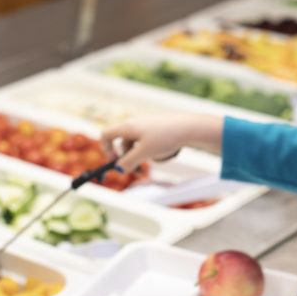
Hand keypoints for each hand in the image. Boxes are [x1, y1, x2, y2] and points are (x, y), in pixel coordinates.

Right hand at [101, 113, 223, 172]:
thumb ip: (128, 162)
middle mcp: (136, 123)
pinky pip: (151, 142)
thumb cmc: (166, 137)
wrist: (190, 127)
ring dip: (145, 155)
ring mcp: (148, 124)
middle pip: (124, 143)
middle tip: (139, 171)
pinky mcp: (159, 127)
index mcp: (128, 126)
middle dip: (130, 159)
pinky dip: (155, 149)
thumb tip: (118, 169)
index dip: (106, 149)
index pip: (106, 134)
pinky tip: (168, 150)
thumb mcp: (144, 153)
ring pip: (139, 145)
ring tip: (160, 156)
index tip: (114, 162)